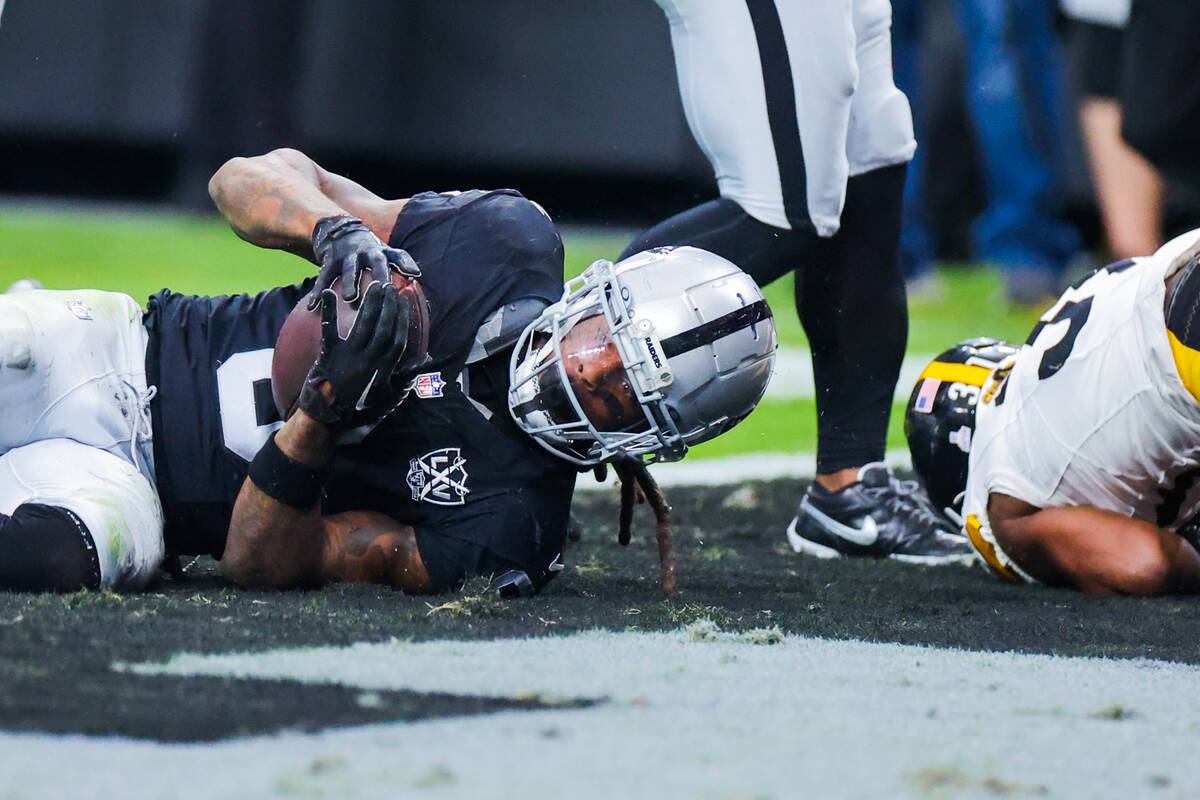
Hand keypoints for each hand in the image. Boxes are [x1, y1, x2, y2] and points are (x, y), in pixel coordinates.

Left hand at [297, 282, 411, 430]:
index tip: (404, 302)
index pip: (397, 339)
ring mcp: (347, 356)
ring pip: (363, 324)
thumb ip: (405, 378)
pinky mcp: (328, 354)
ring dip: (370, 303)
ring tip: (375, 285)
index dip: (402, 318)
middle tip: (390, 286)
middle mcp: (367, 359)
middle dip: (388, 305)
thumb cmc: (359, 409)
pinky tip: (328, 293)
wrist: (327, 419)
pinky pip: (329, 330)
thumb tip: (425, 360)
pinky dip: (328, 311)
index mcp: (382, 370)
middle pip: (382, 327)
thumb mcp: (387, 399)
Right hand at [308, 216, 420, 308]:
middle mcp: (364, 252)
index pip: (394, 258)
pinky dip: (317, 292)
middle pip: (374, 264)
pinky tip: (313, 306)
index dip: (403, 264)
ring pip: (349, 270)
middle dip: (377, 276)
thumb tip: (417, 274)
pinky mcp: (329, 260)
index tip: (412, 275)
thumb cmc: (367, 248)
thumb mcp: (385, 251)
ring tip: (349, 298)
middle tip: (383, 290)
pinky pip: (323, 277)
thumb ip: (400, 261)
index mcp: (380, 252)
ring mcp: (346, 255)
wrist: (337, 228)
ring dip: (350, 283)